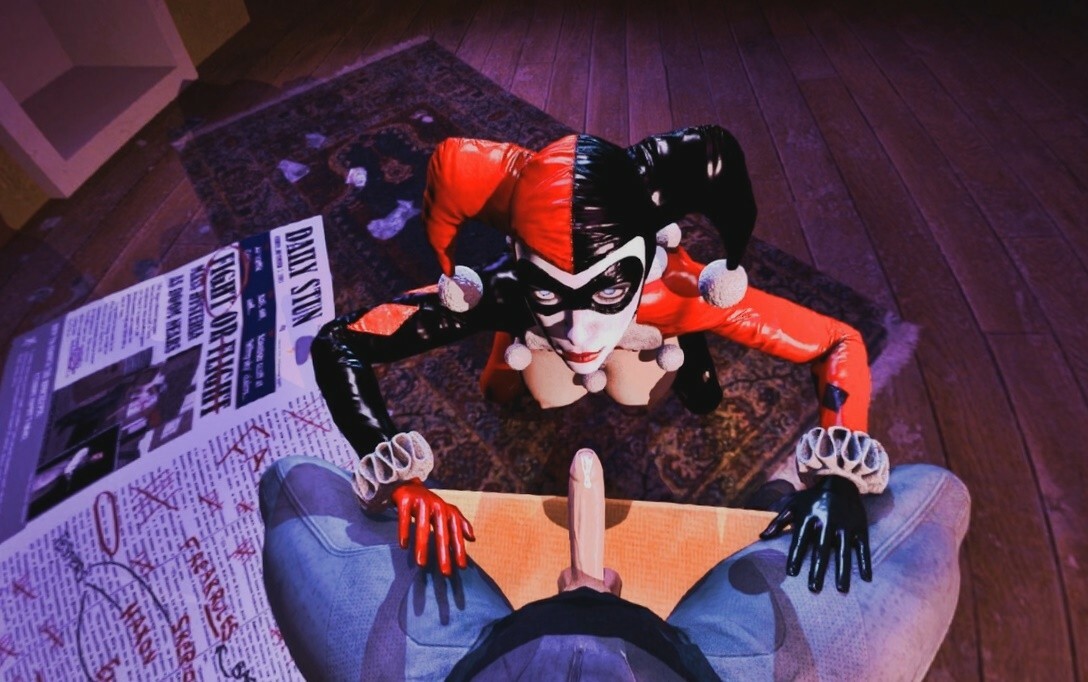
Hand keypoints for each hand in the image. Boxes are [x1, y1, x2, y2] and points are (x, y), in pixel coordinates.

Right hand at [390, 479, 474, 575]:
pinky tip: (403, 545)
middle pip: (441, 532)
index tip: (462, 567)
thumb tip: (473, 538)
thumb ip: (460, 523)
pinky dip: (403, 530)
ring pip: (422, 526)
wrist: (406, 482)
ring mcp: (421, 501)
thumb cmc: (428, 502)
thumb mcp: (445, 511)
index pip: (455, 532)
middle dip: (444, 553)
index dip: (459, 549)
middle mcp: (436, 505)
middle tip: (445, 572)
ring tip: (421, 564)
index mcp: (446, 510)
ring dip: (422, 546)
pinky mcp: (405, 498)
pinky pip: (404, 516)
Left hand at [759, 475, 871, 592]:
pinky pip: (863, 547)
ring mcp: (845, 525)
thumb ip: (778, 522)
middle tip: (814, 588)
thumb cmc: (812, 499)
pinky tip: (867, 579)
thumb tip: (761, 537)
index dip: (796, 556)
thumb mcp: (793, 505)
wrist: (840, 482)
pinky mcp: (860, 527)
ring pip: (844, 551)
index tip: (791, 573)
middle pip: (822, 549)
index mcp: (809, 516)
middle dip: (818, 569)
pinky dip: (866, 562)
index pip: (800, 540)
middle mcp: (827, 521)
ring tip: (841, 589)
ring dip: (842, 571)